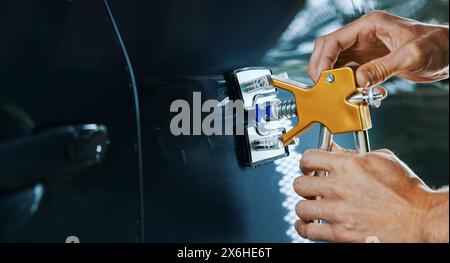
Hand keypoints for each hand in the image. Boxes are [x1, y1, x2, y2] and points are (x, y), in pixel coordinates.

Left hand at [293, 143, 448, 242]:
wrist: (419, 219)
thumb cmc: (405, 190)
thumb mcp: (381, 159)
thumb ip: (353, 153)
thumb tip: (333, 148)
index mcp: (348, 166)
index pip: (309, 158)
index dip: (305, 162)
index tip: (307, 167)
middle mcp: (339, 188)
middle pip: (299, 184)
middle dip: (304, 185)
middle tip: (309, 188)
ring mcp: (338, 212)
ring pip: (301, 208)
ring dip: (304, 206)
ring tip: (311, 206)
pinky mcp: (340, 234)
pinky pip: (308, 230)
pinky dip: (303, 227)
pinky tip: (306, 224)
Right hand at [308, 11, 448, 87]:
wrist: (448, 53)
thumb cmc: (436, 45)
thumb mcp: (410, 56)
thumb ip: (382, 68)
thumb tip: (359, 80)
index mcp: (369, 26)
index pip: (334, 40)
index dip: (323, 59)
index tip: (322, 78)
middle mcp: (363, 36)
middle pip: (328, 50)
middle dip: (321, 68)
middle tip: (322, 86)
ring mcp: (364, 49)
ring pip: (336, 62)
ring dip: (334, 78)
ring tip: (336, 92)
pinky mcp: (368, 61)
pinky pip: (348, 72)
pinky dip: (347, 84)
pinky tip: (355, 92)